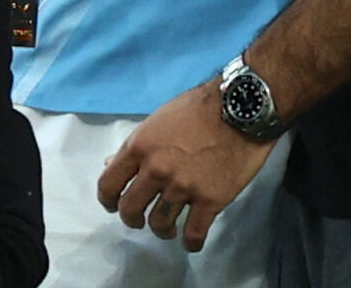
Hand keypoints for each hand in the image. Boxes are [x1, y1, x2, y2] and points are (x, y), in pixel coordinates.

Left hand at [97, 81, 275, 251]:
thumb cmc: (200, 107)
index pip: (108, 184)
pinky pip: (193, 234)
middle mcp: (156, 170)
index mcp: (140, 146)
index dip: (108, 199)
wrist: (242, 107)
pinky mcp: (209, 201)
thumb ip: (137, 145)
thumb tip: (112, 163)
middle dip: (132, 219)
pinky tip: (191, 241)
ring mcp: (183, 187)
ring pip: (160, 224)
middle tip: (140, 219)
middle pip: (130, 209)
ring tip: (168, 229)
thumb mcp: (160, 118)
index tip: (114, 204)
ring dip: (162, 230)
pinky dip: (190, 242)